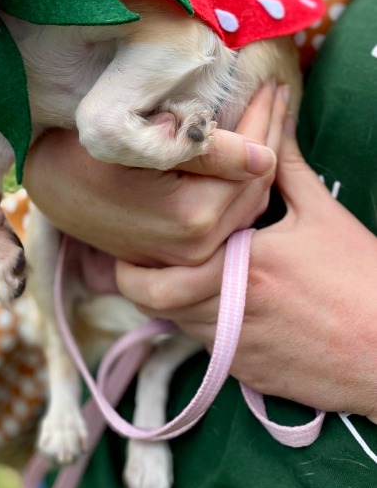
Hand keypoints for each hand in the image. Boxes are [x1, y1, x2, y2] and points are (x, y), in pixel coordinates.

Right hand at [24, 82, 286, 266]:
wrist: (45, 184)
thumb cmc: (79, 151)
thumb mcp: (131, 140)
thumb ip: (200, 148)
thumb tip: (261, 155)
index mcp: (191, 218)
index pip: (255, 162)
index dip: (265, 117)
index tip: (273, 82)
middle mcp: (198, 247)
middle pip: (259, 186)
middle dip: (271, 133)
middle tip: (278, 90)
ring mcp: (192, 256)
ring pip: (249, 202)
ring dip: (261, 156)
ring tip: (267, 113)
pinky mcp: (183, 253)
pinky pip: (231, 215)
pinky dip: (243, 181)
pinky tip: (246, 152)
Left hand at [116, 121, 376, 416]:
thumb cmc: (361, 278)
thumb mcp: (321, 214)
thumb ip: (286, 165)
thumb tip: (274, 113)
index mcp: (241, 264)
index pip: (165, 265)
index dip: (137, 253)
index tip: (135, 231)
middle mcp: (229, 309)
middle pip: (153, 301)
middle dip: (133, 280)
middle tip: (133, 258)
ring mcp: (236, 348)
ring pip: (174, 324)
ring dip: (166, 299)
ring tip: (167, 271)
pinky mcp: (247, 374)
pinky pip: (205, 347)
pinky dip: (197, 323)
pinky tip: (208, 301)